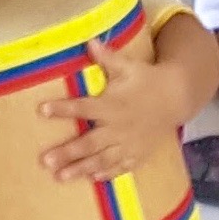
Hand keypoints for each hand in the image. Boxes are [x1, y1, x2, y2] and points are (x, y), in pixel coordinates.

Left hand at [39, 42, 181, 181]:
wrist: (176, 98)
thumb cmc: (146, 79)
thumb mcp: (127, 65)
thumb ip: (106, 57)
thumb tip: (89, 41)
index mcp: (112, 105)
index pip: (84, 107)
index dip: (63, 109)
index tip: (42, 110)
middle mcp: (119, 127)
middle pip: (89, 143)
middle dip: (67, 152)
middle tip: (46, 161)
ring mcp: (129, 144)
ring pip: (102, 160)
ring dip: (81, 169)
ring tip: (61, 177)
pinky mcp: (138, 153)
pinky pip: (121, 167)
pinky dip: (106, 174)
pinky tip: (91, 178)